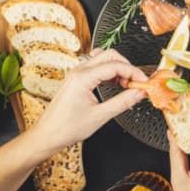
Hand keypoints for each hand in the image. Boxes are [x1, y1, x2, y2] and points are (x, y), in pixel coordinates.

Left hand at [30, 49, 147, 152]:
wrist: (47, 135)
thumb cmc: (66, 128)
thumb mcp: (100, 116)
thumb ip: (123, 102)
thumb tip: (139, 93)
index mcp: (83, 78)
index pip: (115, 65)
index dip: (133, 72)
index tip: (143, 82)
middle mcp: (78, 72)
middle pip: (110, 55)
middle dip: (126, 66)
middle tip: (135, 82)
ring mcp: (76, 73)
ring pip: (102, 57)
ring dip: (117, 66)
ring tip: (125, 83)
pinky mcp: (76, 78)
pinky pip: (96, 65)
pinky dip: (109, 70)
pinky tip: (114, 83)